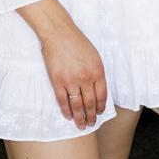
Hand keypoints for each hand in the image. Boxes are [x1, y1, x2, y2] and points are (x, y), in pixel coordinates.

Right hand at [17, 0, 107, 129]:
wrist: (59, 33)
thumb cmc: (77, 42)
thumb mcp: (94, 56)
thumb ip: (97, 73)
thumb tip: (97, 90)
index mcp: (98, 71)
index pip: (102, 95)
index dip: (101, 107)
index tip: (100, 114)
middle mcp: (86, 78)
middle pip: (90, 103)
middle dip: (91, 116)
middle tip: (91, 124)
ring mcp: (71, 80)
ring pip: (77, 105)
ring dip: (79, 118)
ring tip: (81, 125)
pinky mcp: (57, 81)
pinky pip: (62, 101)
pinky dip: (66, 110)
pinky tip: (68, 116)